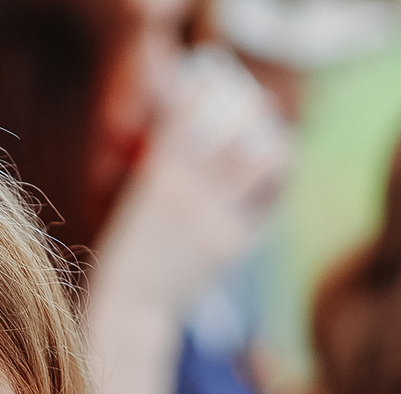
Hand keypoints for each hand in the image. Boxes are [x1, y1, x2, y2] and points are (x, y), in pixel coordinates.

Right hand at [87, 48, 290, 318]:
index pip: (188, 114)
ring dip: (272, 147)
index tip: (211, 80)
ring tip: (273, 144)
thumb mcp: (134, 201)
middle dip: (252, 111)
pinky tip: (271, 182)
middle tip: (258, 106)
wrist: (132, 307)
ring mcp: (215, 219)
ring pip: (264, 162)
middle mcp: (188, 193)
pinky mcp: (233, 244)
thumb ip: (162, 164)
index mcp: (155, 178)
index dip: (204, 89)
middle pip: (238, 132)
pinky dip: (273, 186)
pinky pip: (267, 203)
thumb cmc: (128, 250)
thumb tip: (190, 127)